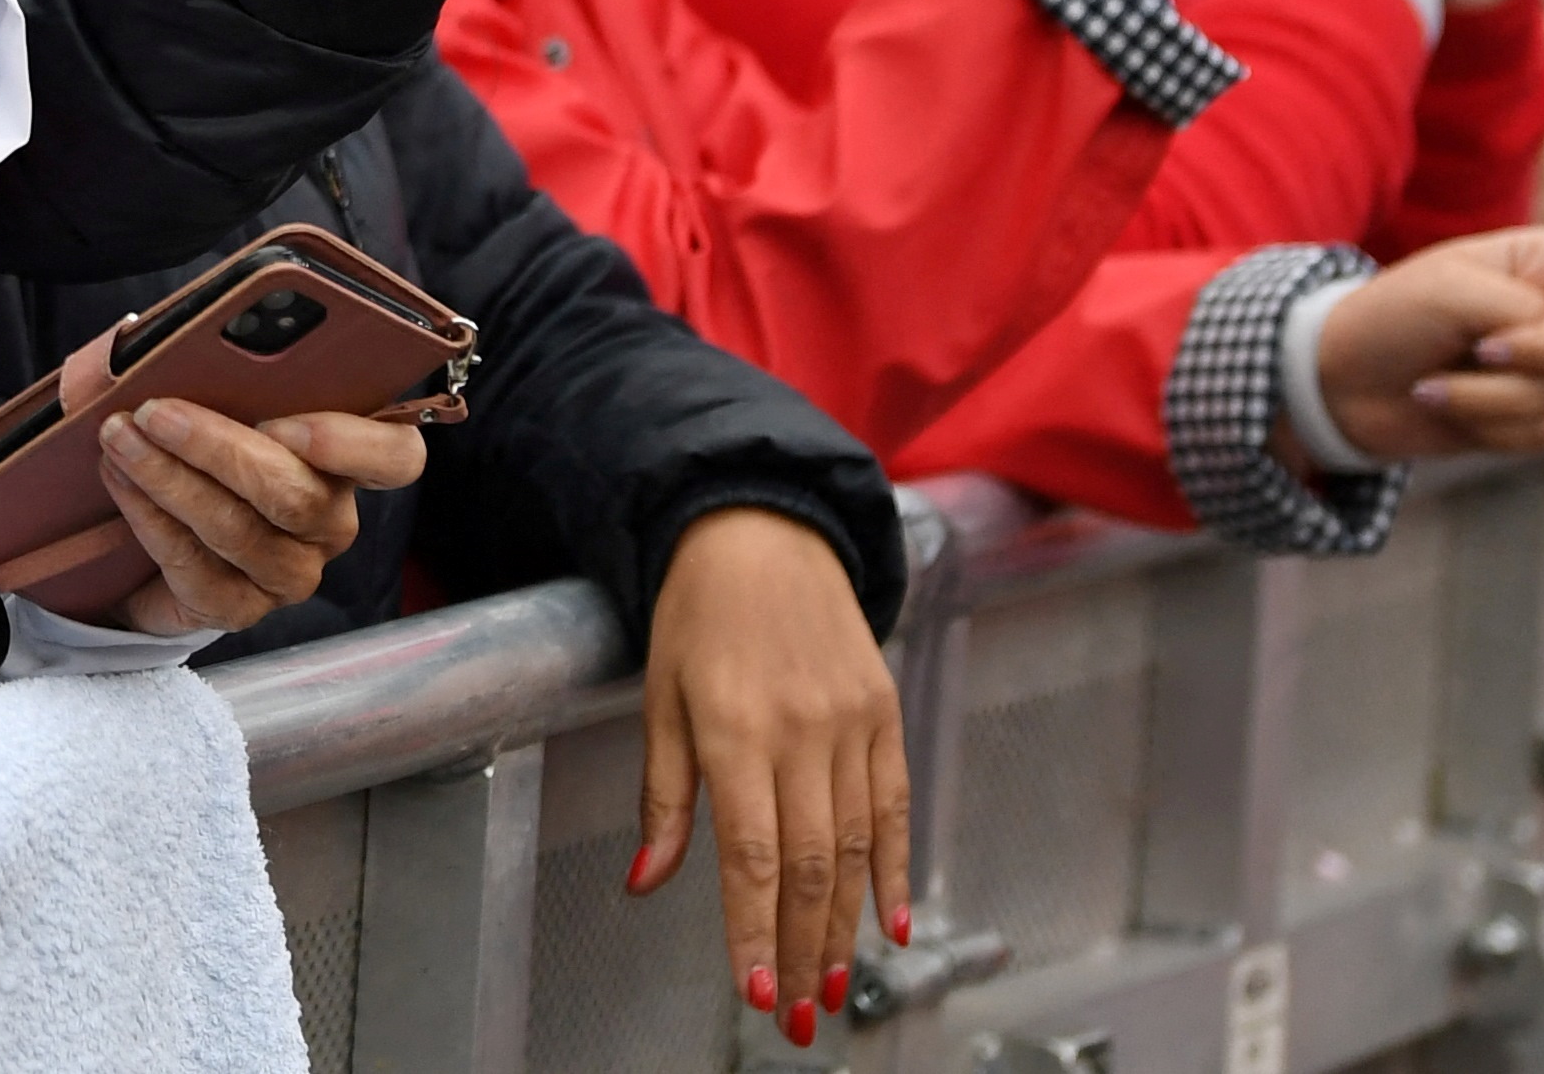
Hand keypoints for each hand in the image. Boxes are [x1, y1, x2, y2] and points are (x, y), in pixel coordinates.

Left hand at [94, 399, 421, 638]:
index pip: (395, 457)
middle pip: (294, 494)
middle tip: (155, 412)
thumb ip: (231, 375)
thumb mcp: (227, 403)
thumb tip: (183, 343)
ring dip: (168, 478)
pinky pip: (193, 565)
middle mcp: (330, 523)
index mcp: (347, 461)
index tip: (286, 422)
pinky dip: (148, 516)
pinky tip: (119, 480)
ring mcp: (288, 574)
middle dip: (216, 448)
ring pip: (237, 530)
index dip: (353, 443)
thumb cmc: (206, 448)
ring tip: (120, 438)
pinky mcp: (239, 610)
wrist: (155, 541)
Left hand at [627, 505, 903, 1036]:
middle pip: (809, 864)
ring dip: (846, 926)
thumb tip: (647, 883)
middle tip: (800, 1016)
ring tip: (836, 987)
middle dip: (804, 950)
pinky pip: (894, 806)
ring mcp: (850, 721)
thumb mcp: (659, 696)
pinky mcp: (885, 713)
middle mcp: (800, 729)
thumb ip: (662, 796)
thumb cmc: (698, 613)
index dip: (755, 932)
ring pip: (856, 846)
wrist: (763, 527)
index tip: (756, 992)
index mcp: (734, 726)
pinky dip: (896, 869)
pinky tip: (892, 923)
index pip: (749, 854)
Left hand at [1310, 227, 1543, 500]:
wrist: (1335, 380)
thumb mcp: (1455, 292)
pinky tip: (1443, 410)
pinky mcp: (1531, 416)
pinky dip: (1491, 426)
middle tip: (1480, 352)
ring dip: (1495, 398)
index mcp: (1541, 260)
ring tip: (1430, 384)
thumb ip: (1532, 314)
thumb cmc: (1390, 316)